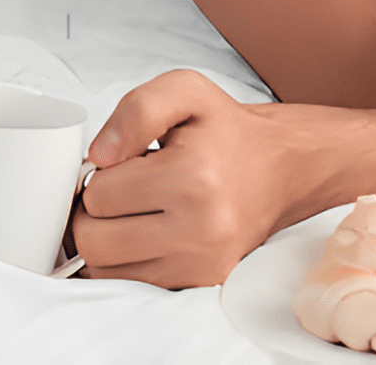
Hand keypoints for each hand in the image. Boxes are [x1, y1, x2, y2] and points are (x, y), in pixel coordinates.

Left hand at [72, 69, 347, 287]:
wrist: (282, 167)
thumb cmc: (228, 132)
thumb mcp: (185, 91)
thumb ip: (136, 110)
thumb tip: (98, 156)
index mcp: (194, 176)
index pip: (97, 194)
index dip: (100, 175)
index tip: (125, 164)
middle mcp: (202, 227)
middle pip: (93, 239)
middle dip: (95, 212)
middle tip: (123, 190)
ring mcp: (203, 262)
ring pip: (105, 269)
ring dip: (108, 238)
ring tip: (135, 210)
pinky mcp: (202, 281)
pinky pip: (130, 284)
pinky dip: (127, 260)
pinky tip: (148, 232)